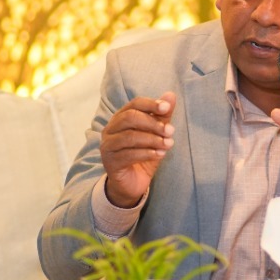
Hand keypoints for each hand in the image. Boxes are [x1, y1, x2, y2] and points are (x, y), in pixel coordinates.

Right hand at [100, 92, 175, 207]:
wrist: (132, 183)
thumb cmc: (143, 155)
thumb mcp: (156, 135)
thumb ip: (162, 116)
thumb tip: (171, 95)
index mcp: (120, 118)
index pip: (134, 104)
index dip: (151, 104)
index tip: (167, 108)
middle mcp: (110, 130)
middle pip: (130, 118)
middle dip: (153, 123)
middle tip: (171, 131)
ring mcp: (108, 146)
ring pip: (130, 137)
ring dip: (153, 139)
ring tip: (169, 144)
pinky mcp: (110, 162)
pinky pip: (129, 154)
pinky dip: (147, 153)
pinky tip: (160, 154)